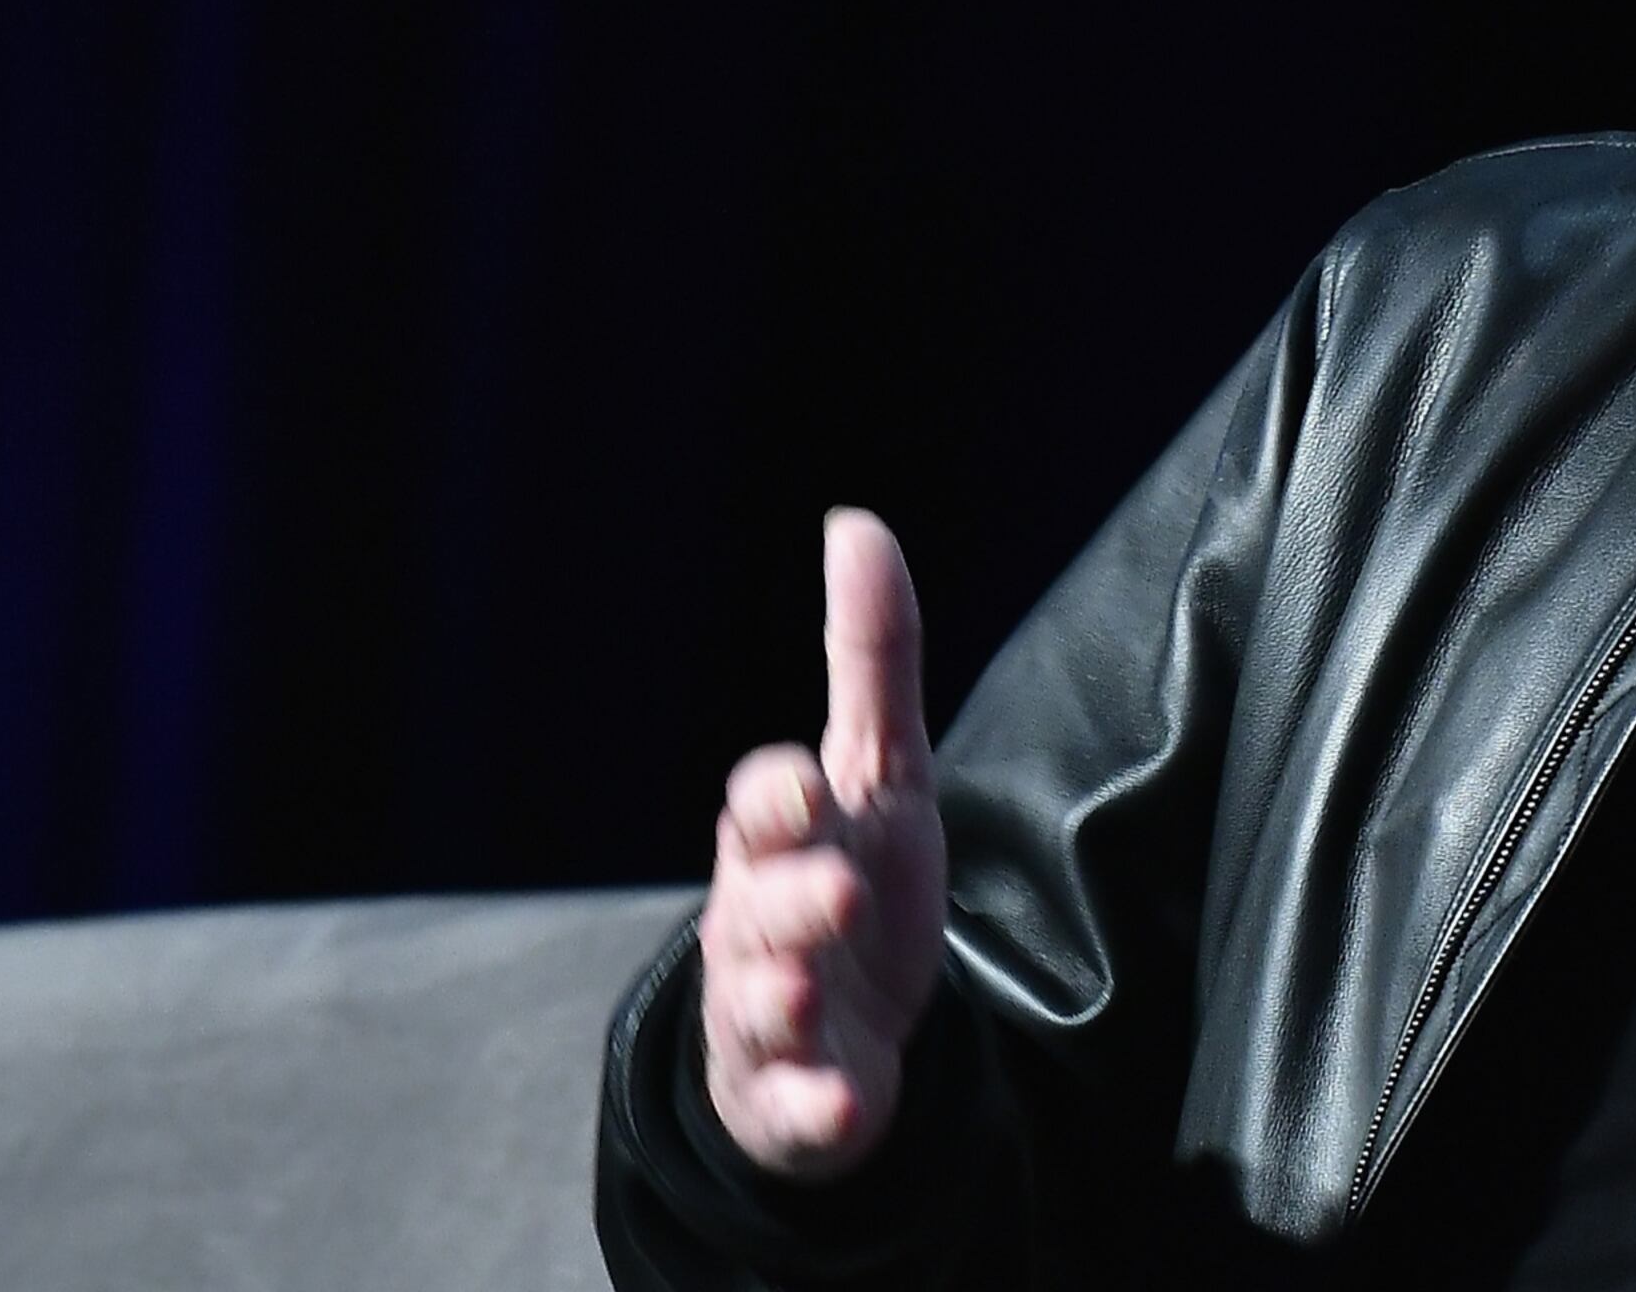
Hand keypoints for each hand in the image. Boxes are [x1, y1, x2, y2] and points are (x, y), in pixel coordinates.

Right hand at [697, 508, 950, 1179]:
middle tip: (836, 892)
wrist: (839, 1032)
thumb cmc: (851, 880)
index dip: (775, 796)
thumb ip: (870, 657)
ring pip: (757, 1006)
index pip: (761, 807)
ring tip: (807, 989)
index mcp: (778, 841)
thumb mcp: (878, 771)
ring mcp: (770, 1018)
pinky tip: (844, 1103)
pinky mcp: (795, 1102)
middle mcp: (760, 925)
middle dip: (790, 899)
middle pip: (758, 907)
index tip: (802, 783)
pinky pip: (795, 1111)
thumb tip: (857, 525)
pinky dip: (814, 1109)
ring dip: (781, 996)